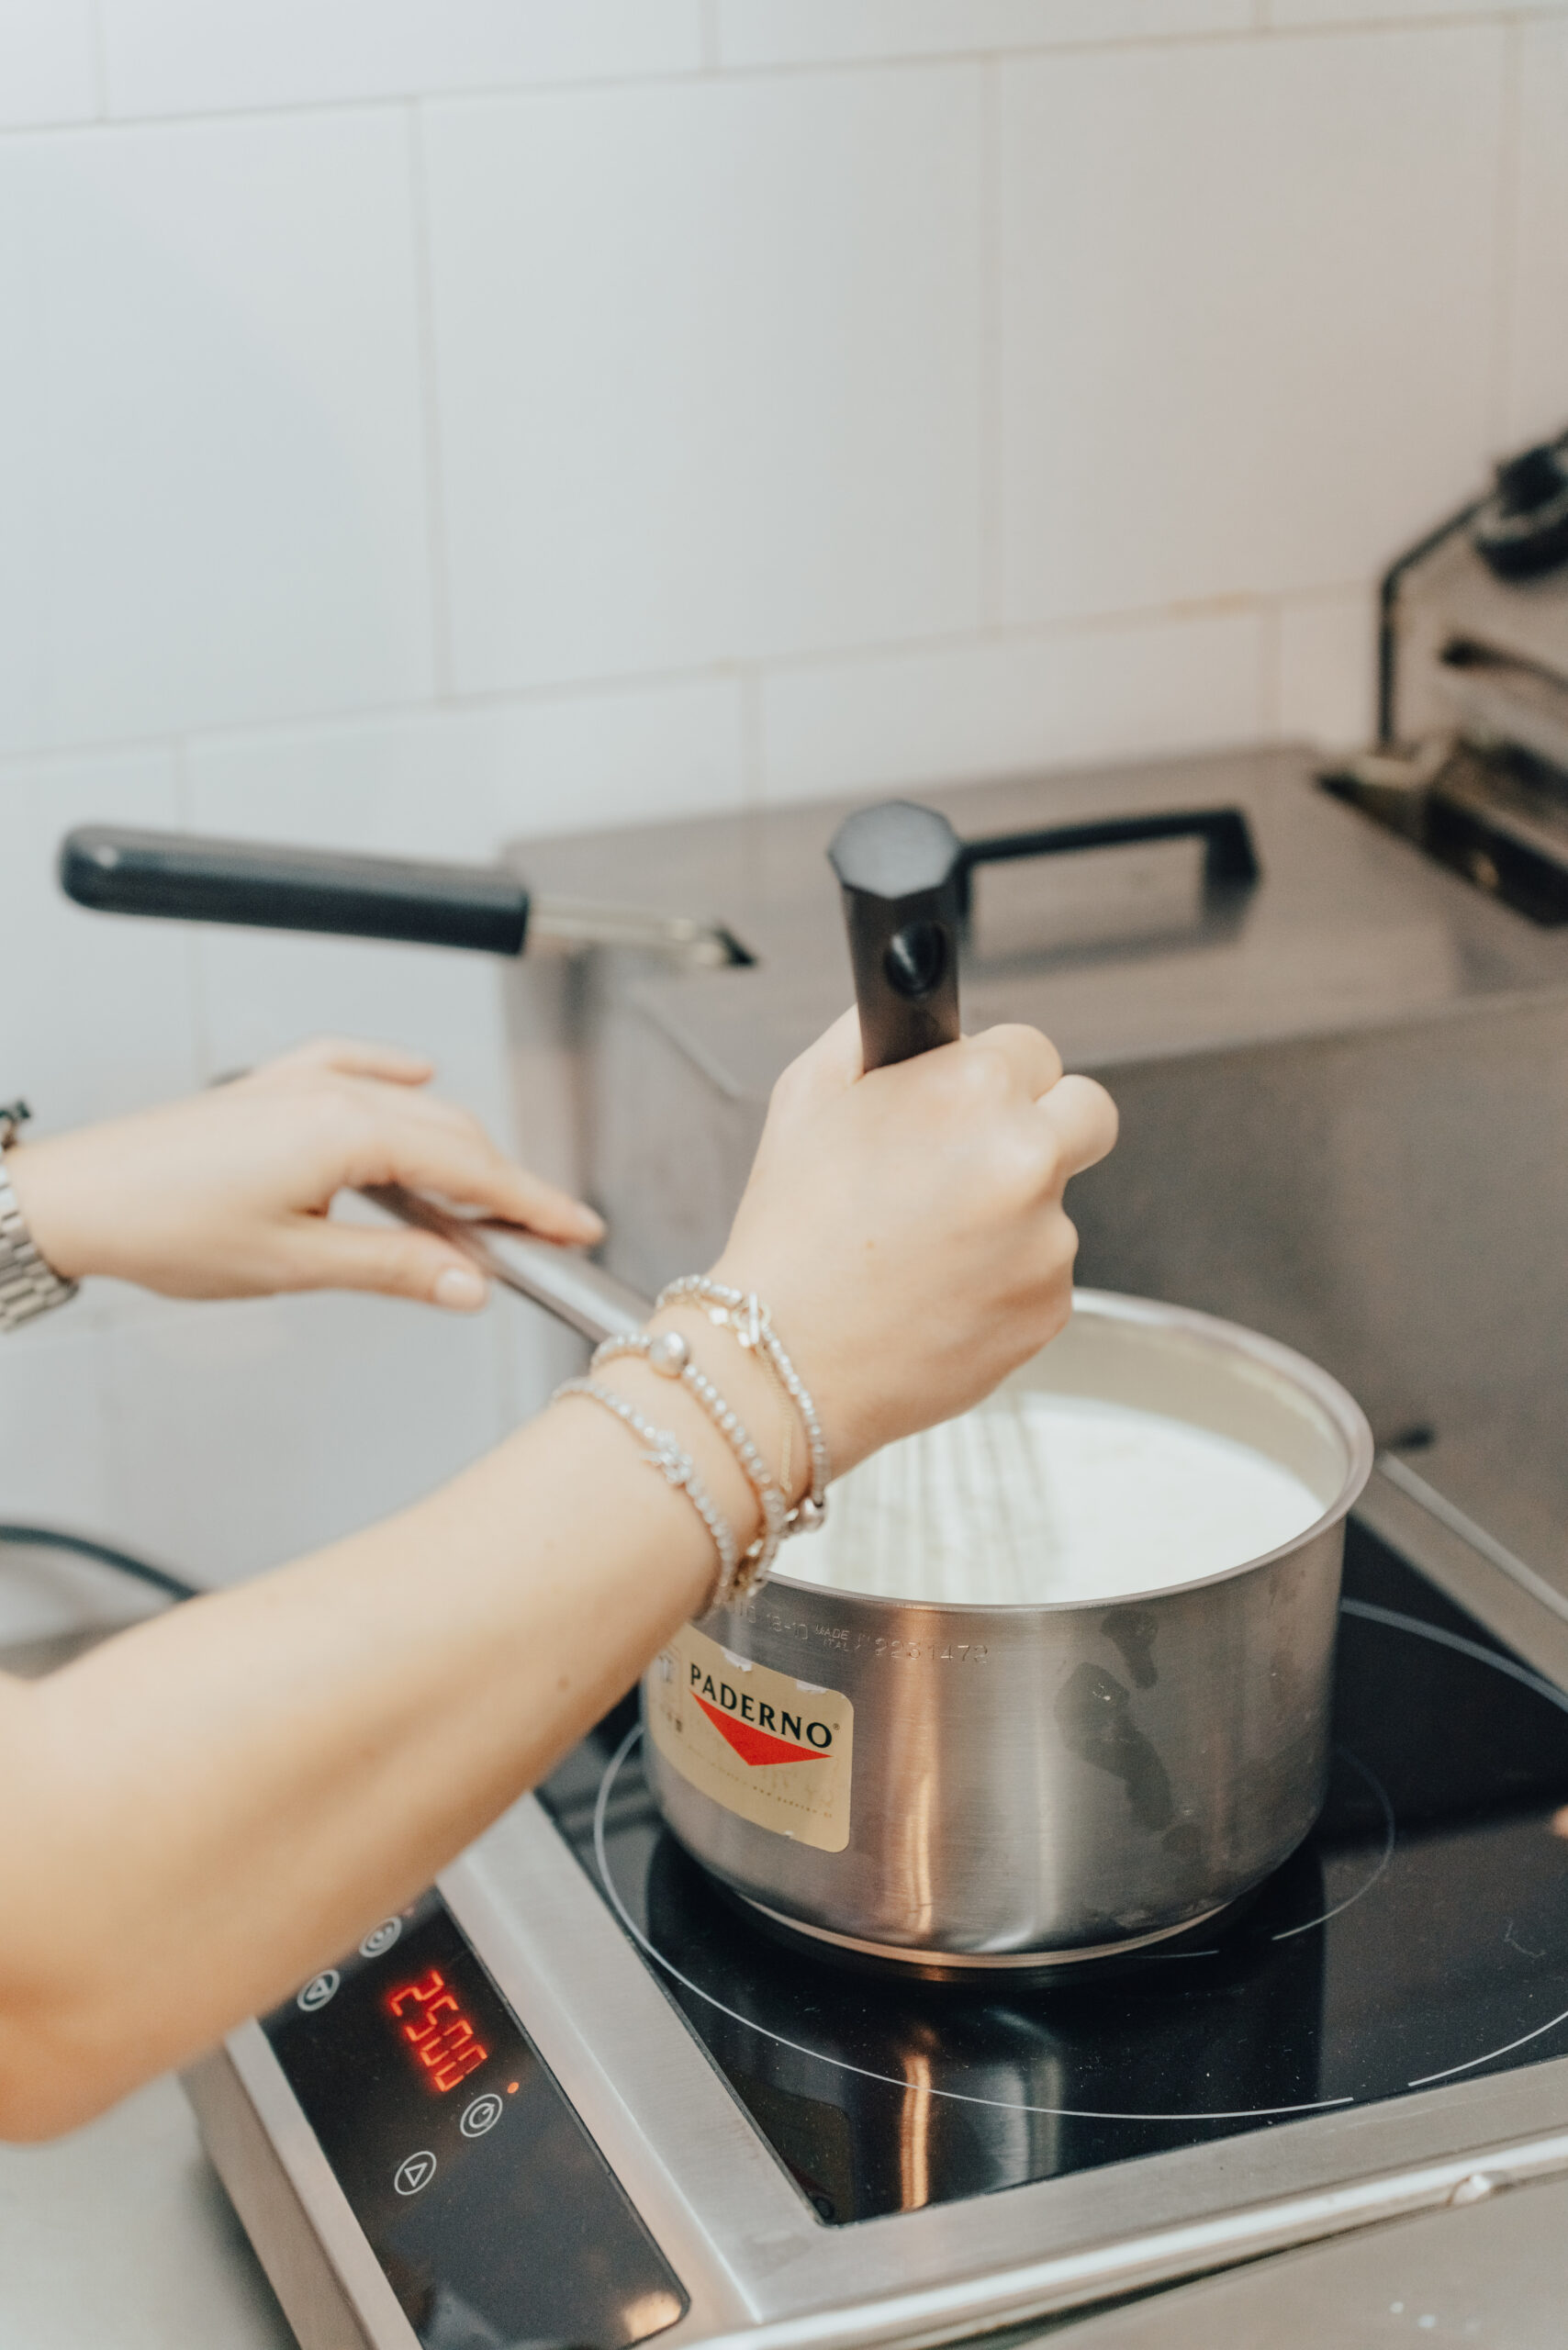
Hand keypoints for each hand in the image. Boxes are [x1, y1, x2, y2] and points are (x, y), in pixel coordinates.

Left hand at [6, 1039, 601, 1309]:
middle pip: (453, 1134)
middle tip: (546, 1234)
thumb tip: (471, 1283)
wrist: (77, 1198)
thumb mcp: (295, 1264)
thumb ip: (395, 1267)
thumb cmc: (167, 1228)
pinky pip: (354, 1066)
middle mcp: (333, 1095)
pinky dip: (397, 1078)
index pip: (472, 1168)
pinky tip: (417, 1077)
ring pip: (411, 1107)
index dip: (533, 1204)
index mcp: (348, 1133)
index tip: (580, 1230)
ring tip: (486, 1203)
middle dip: (507, 1183)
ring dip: (459, 1149)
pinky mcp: (271, 1088)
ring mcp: (301, 1083)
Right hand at [708, 1011, 1116, 1475]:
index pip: (1034, 1048)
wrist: (782, 1361)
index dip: (992, 1075)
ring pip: (1056, 1203)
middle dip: (1044, 1124)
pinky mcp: (1052, 1308)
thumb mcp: (806, 1096)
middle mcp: (1026, 1158)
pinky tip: (935, 1292)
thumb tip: (914, 1011)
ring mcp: (1048, 1240)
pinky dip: (1001, 1281)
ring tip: (923, 1248)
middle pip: (1088, 1112)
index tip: (965, 1103)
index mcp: (973, 1090)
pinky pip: (1041, 1274)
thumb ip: (875, 1034)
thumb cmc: (789, 1234)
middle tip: (979, 1159)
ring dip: (1010, 1215)